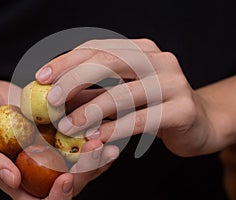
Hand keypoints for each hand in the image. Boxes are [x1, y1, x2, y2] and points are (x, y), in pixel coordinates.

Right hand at [0, 65, 116, 198]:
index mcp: (18, 179)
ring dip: (97, 156)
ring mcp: (50, 150)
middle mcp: (38, 169)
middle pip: (69, 182)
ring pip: (80, 162)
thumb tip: (12, 181)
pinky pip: (79, 138)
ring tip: (108, 142)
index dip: (57, 196)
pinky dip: (92, 134)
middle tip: (98, 152)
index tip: (66, 179)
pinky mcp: (57, 131)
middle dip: (87, 172)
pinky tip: (104, 127)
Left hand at [35, 38, 222, 156]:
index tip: (42, 77)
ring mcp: (173, 82)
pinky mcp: (182, 109)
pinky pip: (141, 119)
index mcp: (141, 49)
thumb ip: (93, 90)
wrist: (196, 123)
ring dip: (90, 111)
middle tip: (50, 100)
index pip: (97, 48)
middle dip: (73, 80)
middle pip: (108, 63)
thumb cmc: (153, 106)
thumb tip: (54, 95)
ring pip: (123, 93)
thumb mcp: (121, 92)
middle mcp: (158, 60)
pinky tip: (97, 137)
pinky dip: (115, 128)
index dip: (66, 61)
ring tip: (67, 127)